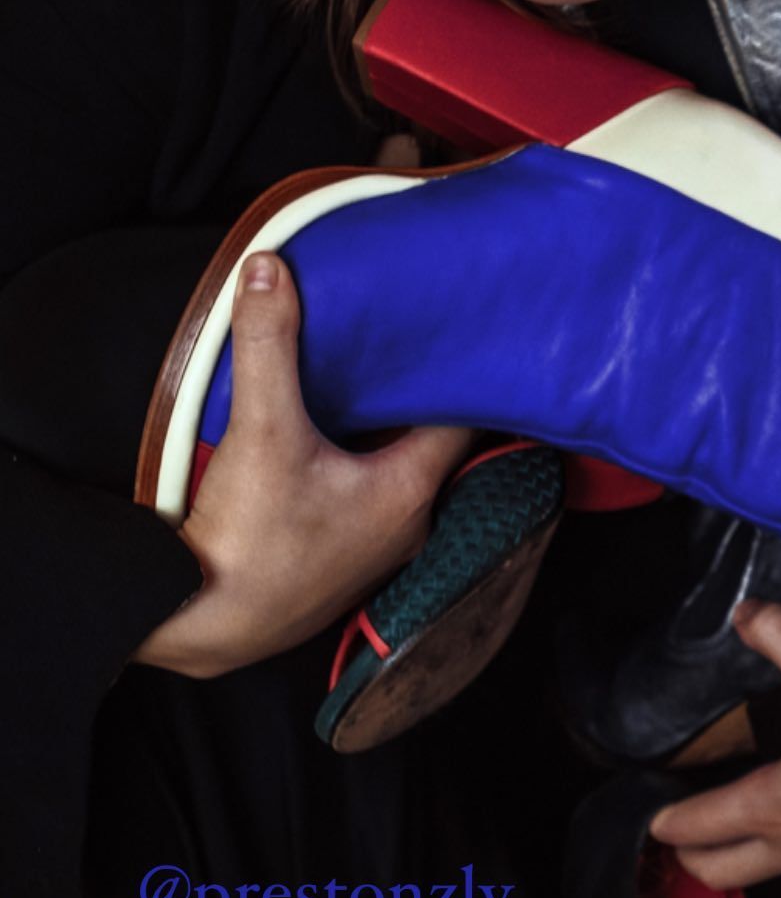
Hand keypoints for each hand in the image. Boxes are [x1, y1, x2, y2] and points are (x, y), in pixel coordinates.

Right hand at [131, 250, 475, 677]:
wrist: (200, 628)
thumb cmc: (246, 543)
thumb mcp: (260, 429)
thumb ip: (267, 345)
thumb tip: (269, 269)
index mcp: (409, 489)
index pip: (462, 416)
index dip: (460, 371)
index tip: (457, 330)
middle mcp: (407, 523)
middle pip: (427, 439)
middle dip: (416, 393)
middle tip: (406, 337)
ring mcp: (373, 547)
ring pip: (394, 469)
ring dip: (382, 430)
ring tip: (366, 374)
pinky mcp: (338, 559)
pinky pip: (363, 494)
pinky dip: (354, 461)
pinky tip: (323, 437)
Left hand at [646, 599, 780, 889]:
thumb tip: (746, 614)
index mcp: (772, 808)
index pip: (696, 829)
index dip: (665, 821)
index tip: (652, 816)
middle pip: (718, 874)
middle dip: (693, 856)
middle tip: (684, 831)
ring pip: (769, 874)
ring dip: (747, 854)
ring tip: (746, 819)